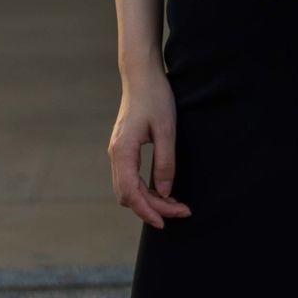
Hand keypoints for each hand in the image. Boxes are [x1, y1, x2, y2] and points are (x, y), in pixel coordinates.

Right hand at [110, 71, 191, 227]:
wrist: (140, 75)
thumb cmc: (155, 97)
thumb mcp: (167, 129)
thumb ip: (165, 162)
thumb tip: (165, 192)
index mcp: (123, 151)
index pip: (131, 193)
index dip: (148, 211)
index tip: (166, 222)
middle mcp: (115, 154)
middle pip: (129, 195)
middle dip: (153, 208)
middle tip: (182, 210)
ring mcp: (117, 152)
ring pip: (128, 189)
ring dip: (149, 200)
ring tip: (175, 203)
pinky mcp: (123, 149)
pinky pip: (130, 178)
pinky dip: (145, 189)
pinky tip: (163, 189)